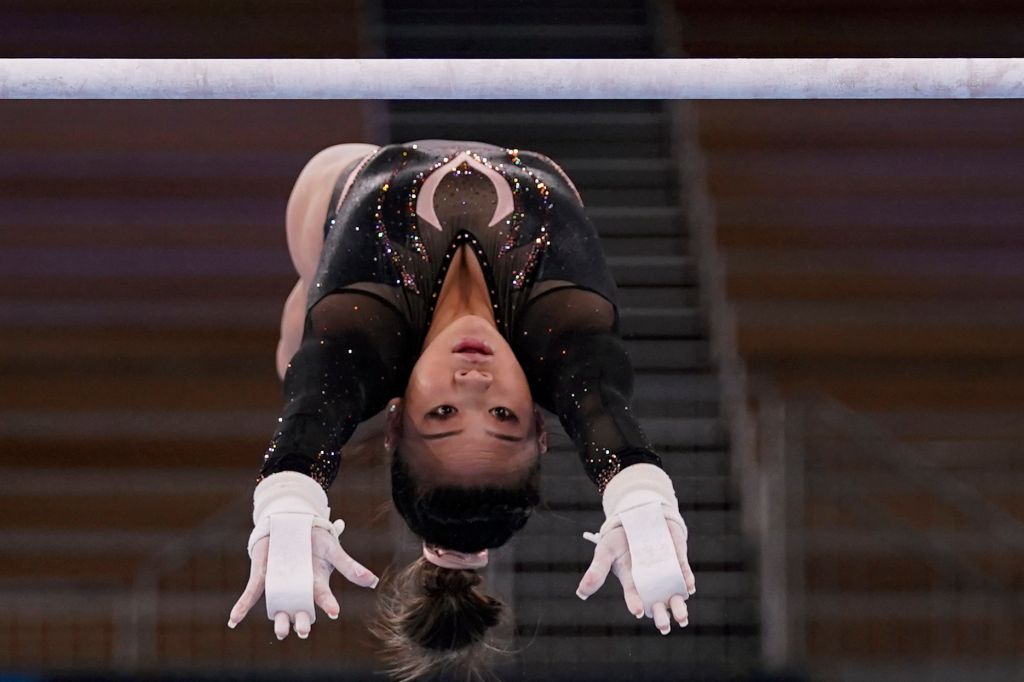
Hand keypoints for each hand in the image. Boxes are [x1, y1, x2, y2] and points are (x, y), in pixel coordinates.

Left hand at [227, 521, 378, 638]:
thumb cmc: (315, 538)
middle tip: (303, 630)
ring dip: (279, 621)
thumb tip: (374, 581)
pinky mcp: (262, 579)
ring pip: (278, 609)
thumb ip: (349, 567)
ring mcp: (279, 586)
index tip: (334, 612)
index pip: (323, 597)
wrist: (290, 522)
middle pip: (300, 611)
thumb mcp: (332, 549)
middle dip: (301, 622)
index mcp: (316, 583)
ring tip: (282, 630)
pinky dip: (241, 608)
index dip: (329, 605)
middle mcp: (297, 589)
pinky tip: (233, 620)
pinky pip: (250, 596)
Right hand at [576, 517, 695, 634]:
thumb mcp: (605, 551)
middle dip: (661, 616)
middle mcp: (650, 581)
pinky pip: (684, 573)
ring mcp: (665, 572)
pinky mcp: (677, 560)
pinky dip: (687, 580)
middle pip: (657, 603)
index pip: (634, 597)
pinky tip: (688, 587)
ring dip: (679, 606)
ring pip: (674, 594)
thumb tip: (581, 593)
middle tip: (664, 626)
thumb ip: (596, 571)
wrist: (637, 516)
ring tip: (682, 618)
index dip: (635, 605)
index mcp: (631, 582)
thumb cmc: (618, 538)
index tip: (638, 611)